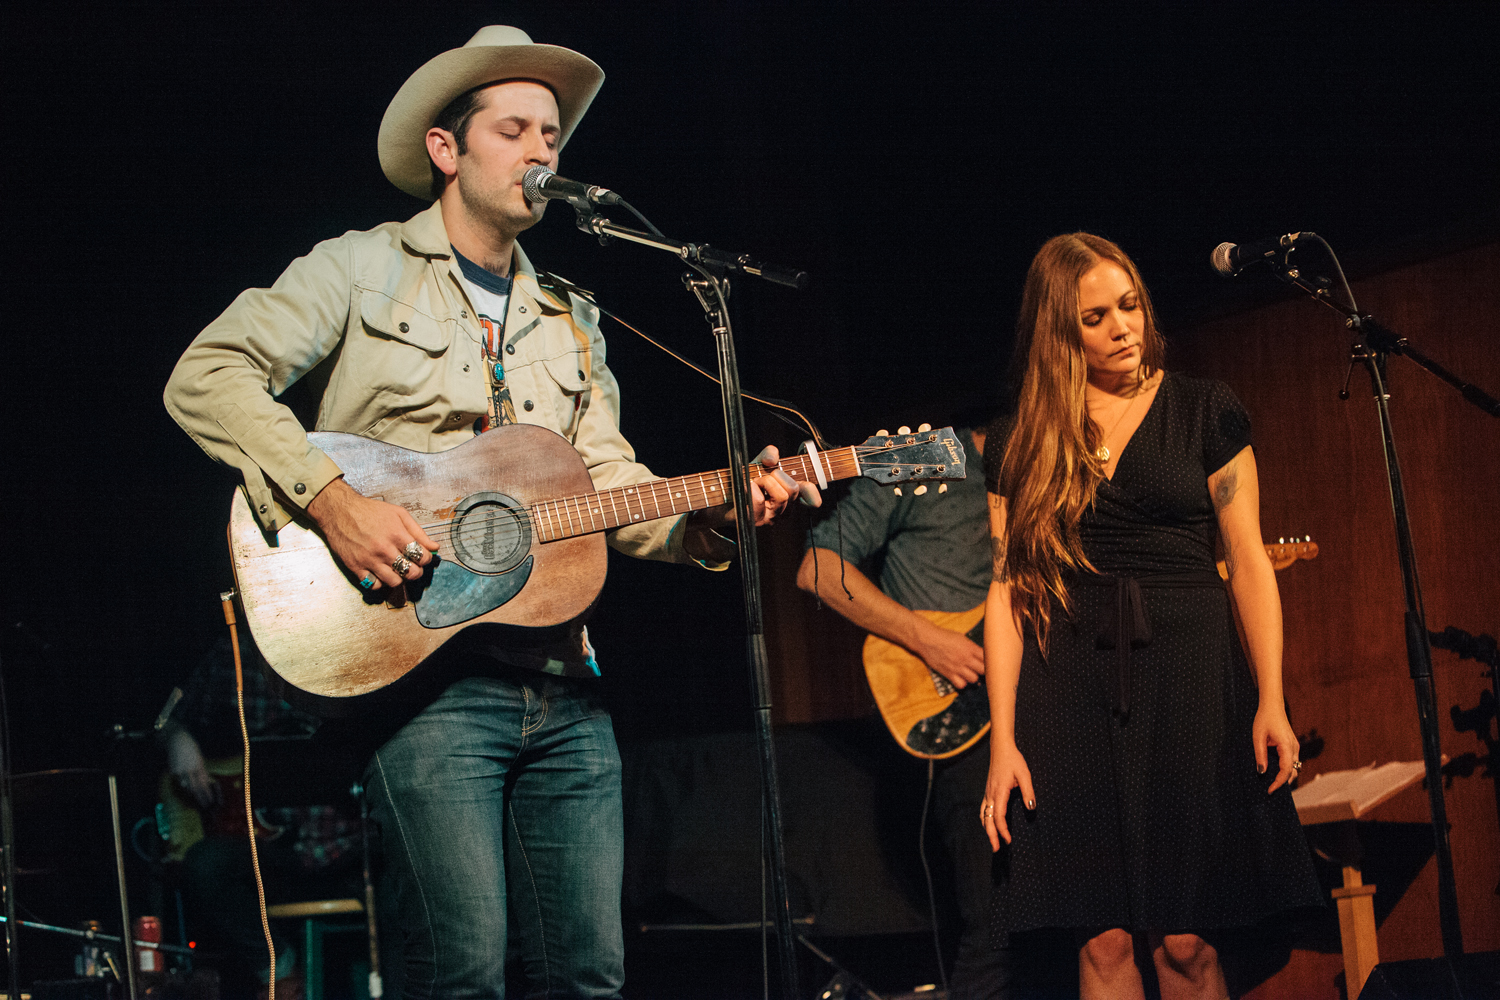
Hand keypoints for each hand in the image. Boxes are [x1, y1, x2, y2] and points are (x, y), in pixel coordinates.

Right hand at [166, 729, 217, 807]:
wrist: (178, 741)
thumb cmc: (191, 749)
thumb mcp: (199, 759)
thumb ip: (201, 770)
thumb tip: (206, 781)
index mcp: (199, 766)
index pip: (204, 784)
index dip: (207, 794)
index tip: (210, 801)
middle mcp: (190, 770)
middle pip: (196, 788)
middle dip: (200, 798)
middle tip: (205, 806)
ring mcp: (181, 771)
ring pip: (187, 787)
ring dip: (192, 794)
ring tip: (196, 801)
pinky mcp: (173, 771)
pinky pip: (179, 782)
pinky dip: (183, 786)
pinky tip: (186, 791)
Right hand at [307, 478, 436, 590]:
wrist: (340, 511)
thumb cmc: (369, 511)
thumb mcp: (399, 514)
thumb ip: (418, 531)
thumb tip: (435, 547)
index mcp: (397, 534)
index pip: (422, 557)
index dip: (426, 559)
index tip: (422, 557)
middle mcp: (384, 549)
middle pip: (411, 572)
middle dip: (416, 571)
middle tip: (412, 566)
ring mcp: (369, 560)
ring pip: (394, 582)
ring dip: (399, 578)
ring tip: (396, 569)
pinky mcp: (356, 567)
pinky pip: (374, 585)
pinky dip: (380, 582)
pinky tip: (381, 573)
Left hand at [686, 446, 820, 549]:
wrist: (717, 496)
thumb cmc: (740, 480)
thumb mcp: (756, 463)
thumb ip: (768, 455)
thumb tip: (773, 458)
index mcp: (786, 495)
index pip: (806, 494)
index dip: (813, 494)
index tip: (815, 500)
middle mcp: (781, 509)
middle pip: (793, 490)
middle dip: (778, 475)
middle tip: (762, 476)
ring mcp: (769, 518)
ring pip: (780, 496)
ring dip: (763, 481)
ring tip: (752, 482)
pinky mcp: (754, 521)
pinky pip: (760, 500)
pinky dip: (751, 489)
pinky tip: (745, 488)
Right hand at [914, 624, 983, 688]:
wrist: (927, 639)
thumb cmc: (944, 636)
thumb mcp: (962, 638)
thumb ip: (972, 647)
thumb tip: (982, 655)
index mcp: (970, 648)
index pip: (988, 659)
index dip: (990, 661)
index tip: (990, 663)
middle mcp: (965, 658)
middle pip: (983, 670)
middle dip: (984, 670)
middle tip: (981, 669)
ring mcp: (957, 667)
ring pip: (974, 679)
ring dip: (974, 677)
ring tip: (971, 673)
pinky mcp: (948, 674)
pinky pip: (961, 685)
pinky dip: (962, 683)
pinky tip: (961, 678)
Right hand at [982, 742, 1034, 850]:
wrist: (1001, 748)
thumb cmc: (1013, 760)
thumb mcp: (1024, 774)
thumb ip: (1028, 792)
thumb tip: (1031, 809)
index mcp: (999, 791)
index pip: (999, 816)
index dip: (1003, 830)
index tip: (1008, 840)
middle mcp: (991, 794)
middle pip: (988, 819)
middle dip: (991, 835)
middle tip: (996, 850)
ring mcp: (988, 792)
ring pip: (983, 815)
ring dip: (987, 829)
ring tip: (992, 841)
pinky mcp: (988, 791)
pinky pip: (983, 809)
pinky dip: (984, 820)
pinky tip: (988, 825)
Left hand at [1253, 702, 1300, 793]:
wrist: (1272, 706)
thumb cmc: (1264, 719)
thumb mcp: (1258, 737)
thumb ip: (1260, 755)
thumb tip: (1262, 772)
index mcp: (1287, 746)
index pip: (1286, 770)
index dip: (1279, 782)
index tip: (1270, 790)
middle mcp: (1294, 748)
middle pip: (1293, 771)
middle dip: (1283, 783)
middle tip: (1270, 790)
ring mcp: (1294, 747)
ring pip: (1294, 767)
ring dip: (1285, 777)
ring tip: (1272, 784)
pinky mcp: (1292, 746)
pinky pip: (1291, 761)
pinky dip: (1285, 769)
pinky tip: (1274, 773)